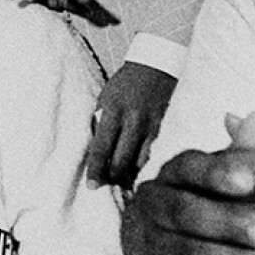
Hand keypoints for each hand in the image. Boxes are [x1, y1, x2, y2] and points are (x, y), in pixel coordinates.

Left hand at [86, 61, 175, 188]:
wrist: (154, 67)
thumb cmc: (123, 85)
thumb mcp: (104, 100)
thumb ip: (100, 125)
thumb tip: (96, 154)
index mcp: (112, 111)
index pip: (101, 148)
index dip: (95, 170)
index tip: (91, 186)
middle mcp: (132, 121)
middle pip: (121, 161)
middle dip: (113, 179)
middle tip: (105, 187)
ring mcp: (150, 126)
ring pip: (139, 163)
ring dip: (129, 176)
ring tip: (121, 185)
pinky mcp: (163, 129)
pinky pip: (151, 155)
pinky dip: (142, 167)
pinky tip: (135, 173)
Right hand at [122, 147, 254, 254]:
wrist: (204, 239)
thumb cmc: (236, 198)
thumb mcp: (246, 170)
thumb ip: (251, 148)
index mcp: (175, 171)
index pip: (188, 165)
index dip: (216, 173)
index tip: (251, 181)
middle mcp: (156, 203)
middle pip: (182, 210)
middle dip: (225, 222)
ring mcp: (154, 241)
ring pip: (183, 250)